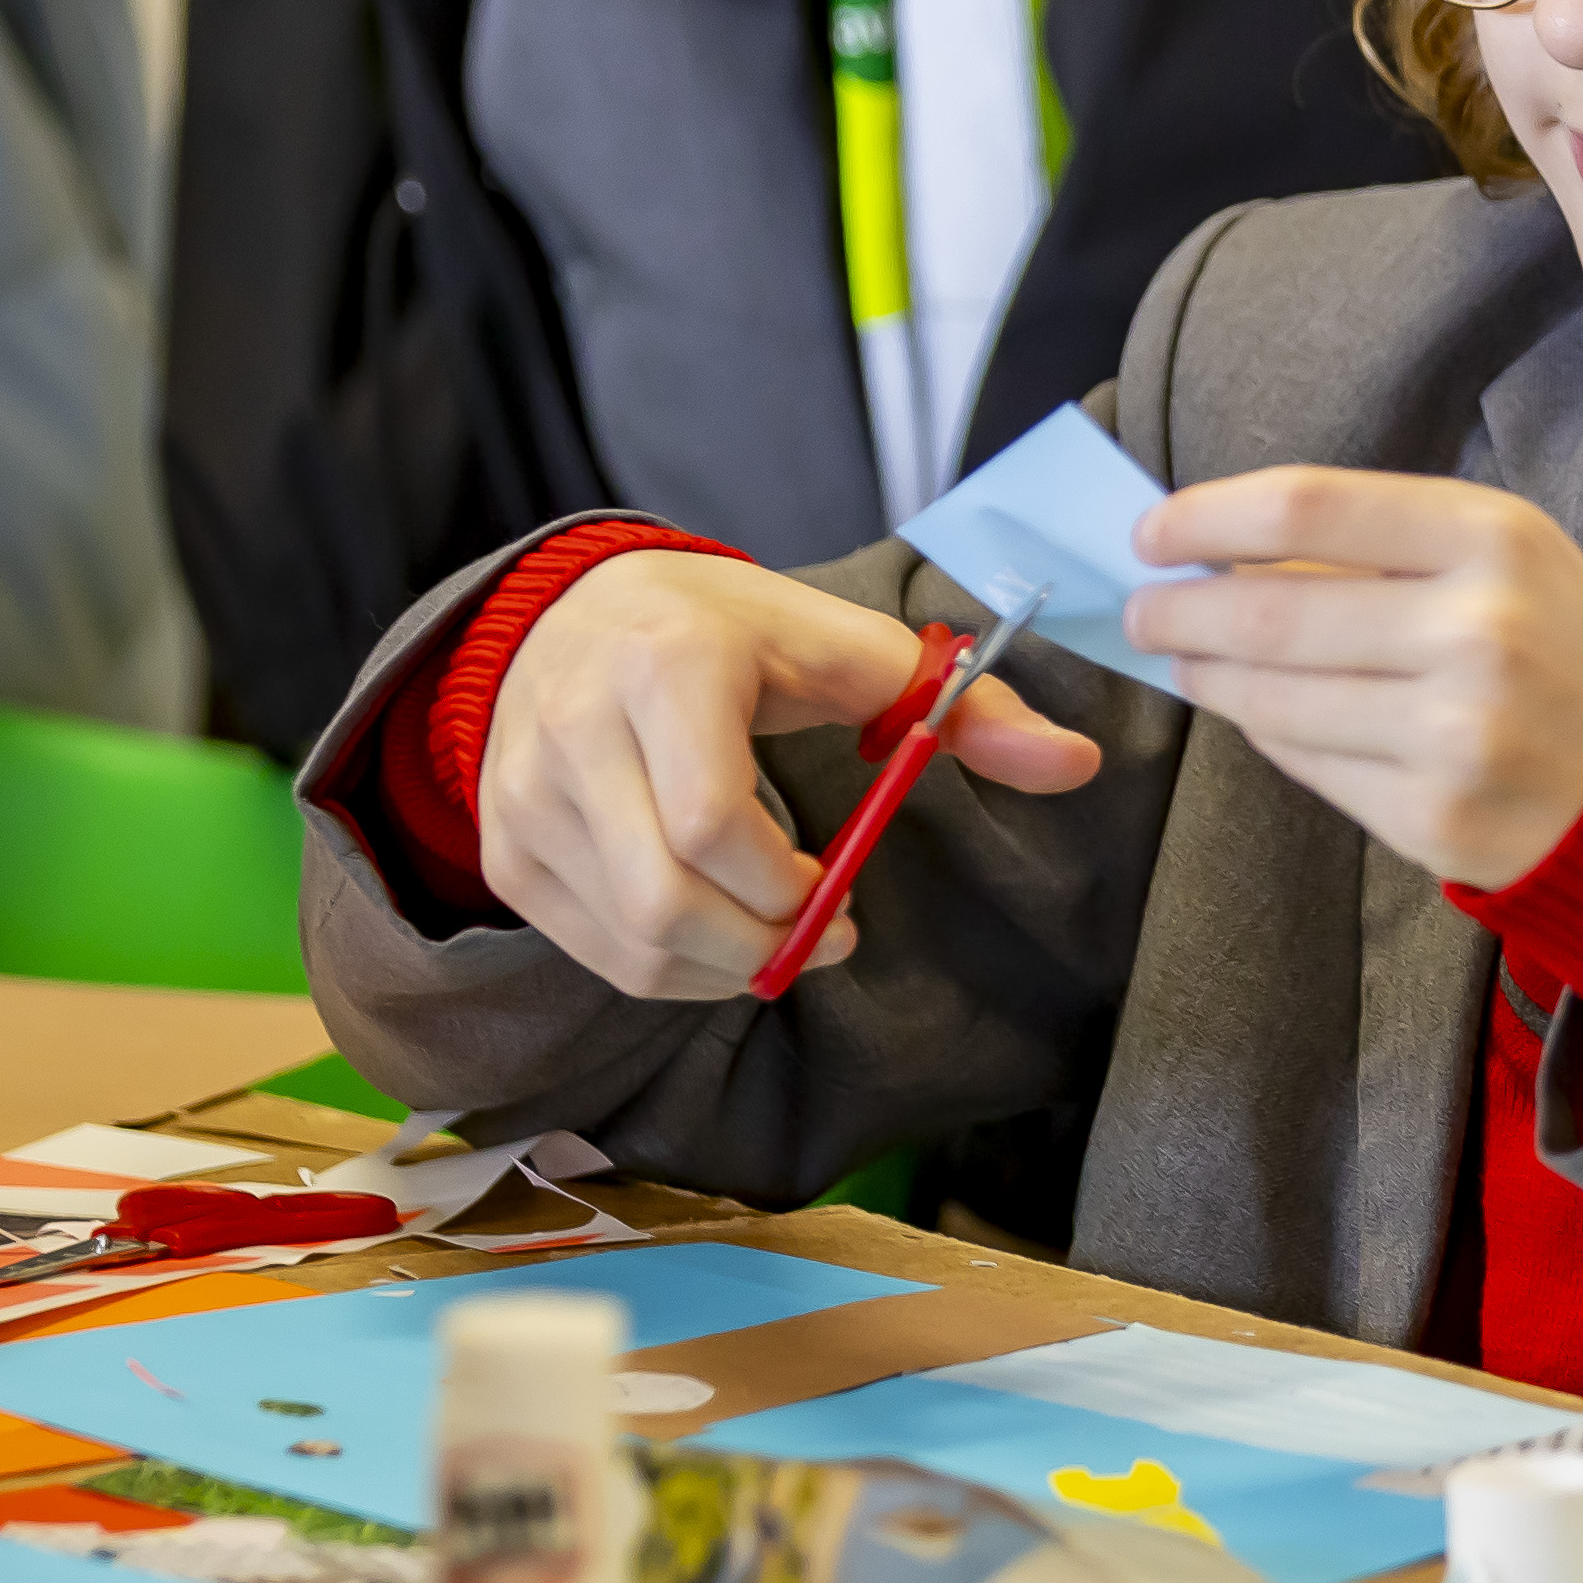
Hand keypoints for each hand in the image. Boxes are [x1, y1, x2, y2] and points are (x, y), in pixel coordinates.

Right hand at [479, 550, 1100, 996]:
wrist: (574, 610)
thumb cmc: (729, 633)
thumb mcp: (844, 647)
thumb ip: (960, 709)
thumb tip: (1077, 764)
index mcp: (666, 664)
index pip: (713, 823)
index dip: (789, 888)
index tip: (840, 897)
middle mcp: (574, 727)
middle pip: (664, 902)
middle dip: (761, 946)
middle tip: (817, 936)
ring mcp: (525, 795)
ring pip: (628, 942)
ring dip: (720, 970)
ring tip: (772, 937)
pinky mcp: (506, 847)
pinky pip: (594, 952)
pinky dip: (668, 972)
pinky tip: (714, 936)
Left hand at [1120, 468, 1582, 889]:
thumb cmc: (1563, 638)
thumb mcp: (1498, 551)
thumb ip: (1374, 543)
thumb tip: (1221, 555)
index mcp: (1491, 539)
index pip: (1306, 509)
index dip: (1206, 518)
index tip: (1152, 533)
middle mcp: (1476, 635)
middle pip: (1268, 615)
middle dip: (1178, 612)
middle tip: (1143, 611)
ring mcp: (1455, 738)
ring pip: (1273, 702)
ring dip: (1208, 678)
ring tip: (1189, 662)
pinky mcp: (1436, 820)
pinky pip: (1309, 767)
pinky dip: (1271, 734)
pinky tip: (1266, 714)